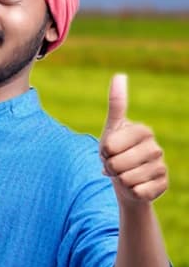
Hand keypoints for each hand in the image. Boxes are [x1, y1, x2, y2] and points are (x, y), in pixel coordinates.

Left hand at [99, 73, 168, 203]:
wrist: (126, 179)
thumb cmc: (116, 150)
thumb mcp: (111, 128)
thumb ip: (117, 103)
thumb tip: (120, 75)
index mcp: (142, 130)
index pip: (110, 145)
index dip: (104, 150)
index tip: (109, 148)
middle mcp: (155, 147)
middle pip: (118, 163)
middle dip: (111, 166)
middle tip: (115, 164)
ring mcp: (162, 166)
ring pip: (127, 178)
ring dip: (120, 180)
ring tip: (124, 174)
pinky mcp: (163, 185)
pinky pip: (138, 191)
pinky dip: (131, 191)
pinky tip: (136, 186)